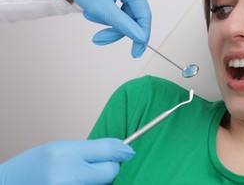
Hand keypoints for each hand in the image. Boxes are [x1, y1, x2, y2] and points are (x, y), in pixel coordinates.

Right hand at [0, 138, 134, 184]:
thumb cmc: (32, 167)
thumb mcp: (61, 148)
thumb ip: (93, 148)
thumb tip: (125, 150)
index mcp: (65, 157)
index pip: (109, 154)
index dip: (117, 152)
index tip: (123, 152)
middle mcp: (68, 178)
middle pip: (110, 173)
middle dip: (108, 168)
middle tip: (91, 166)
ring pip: (102, 184)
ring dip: (97, 180)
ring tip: (76, 176)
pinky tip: (75, 182)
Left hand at [50, 0, 151, 57]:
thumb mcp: (101, 8)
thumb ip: (123, 25)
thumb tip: (141, 38)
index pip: (144, 15)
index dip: (141, 36)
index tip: (136, 52)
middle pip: (134, 17)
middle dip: (117, 29)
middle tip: (99, 38)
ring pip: (129, 16)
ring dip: (111, 22)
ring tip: (91, 16)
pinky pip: (126, 10)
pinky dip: (111, 15)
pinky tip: (98, 11)